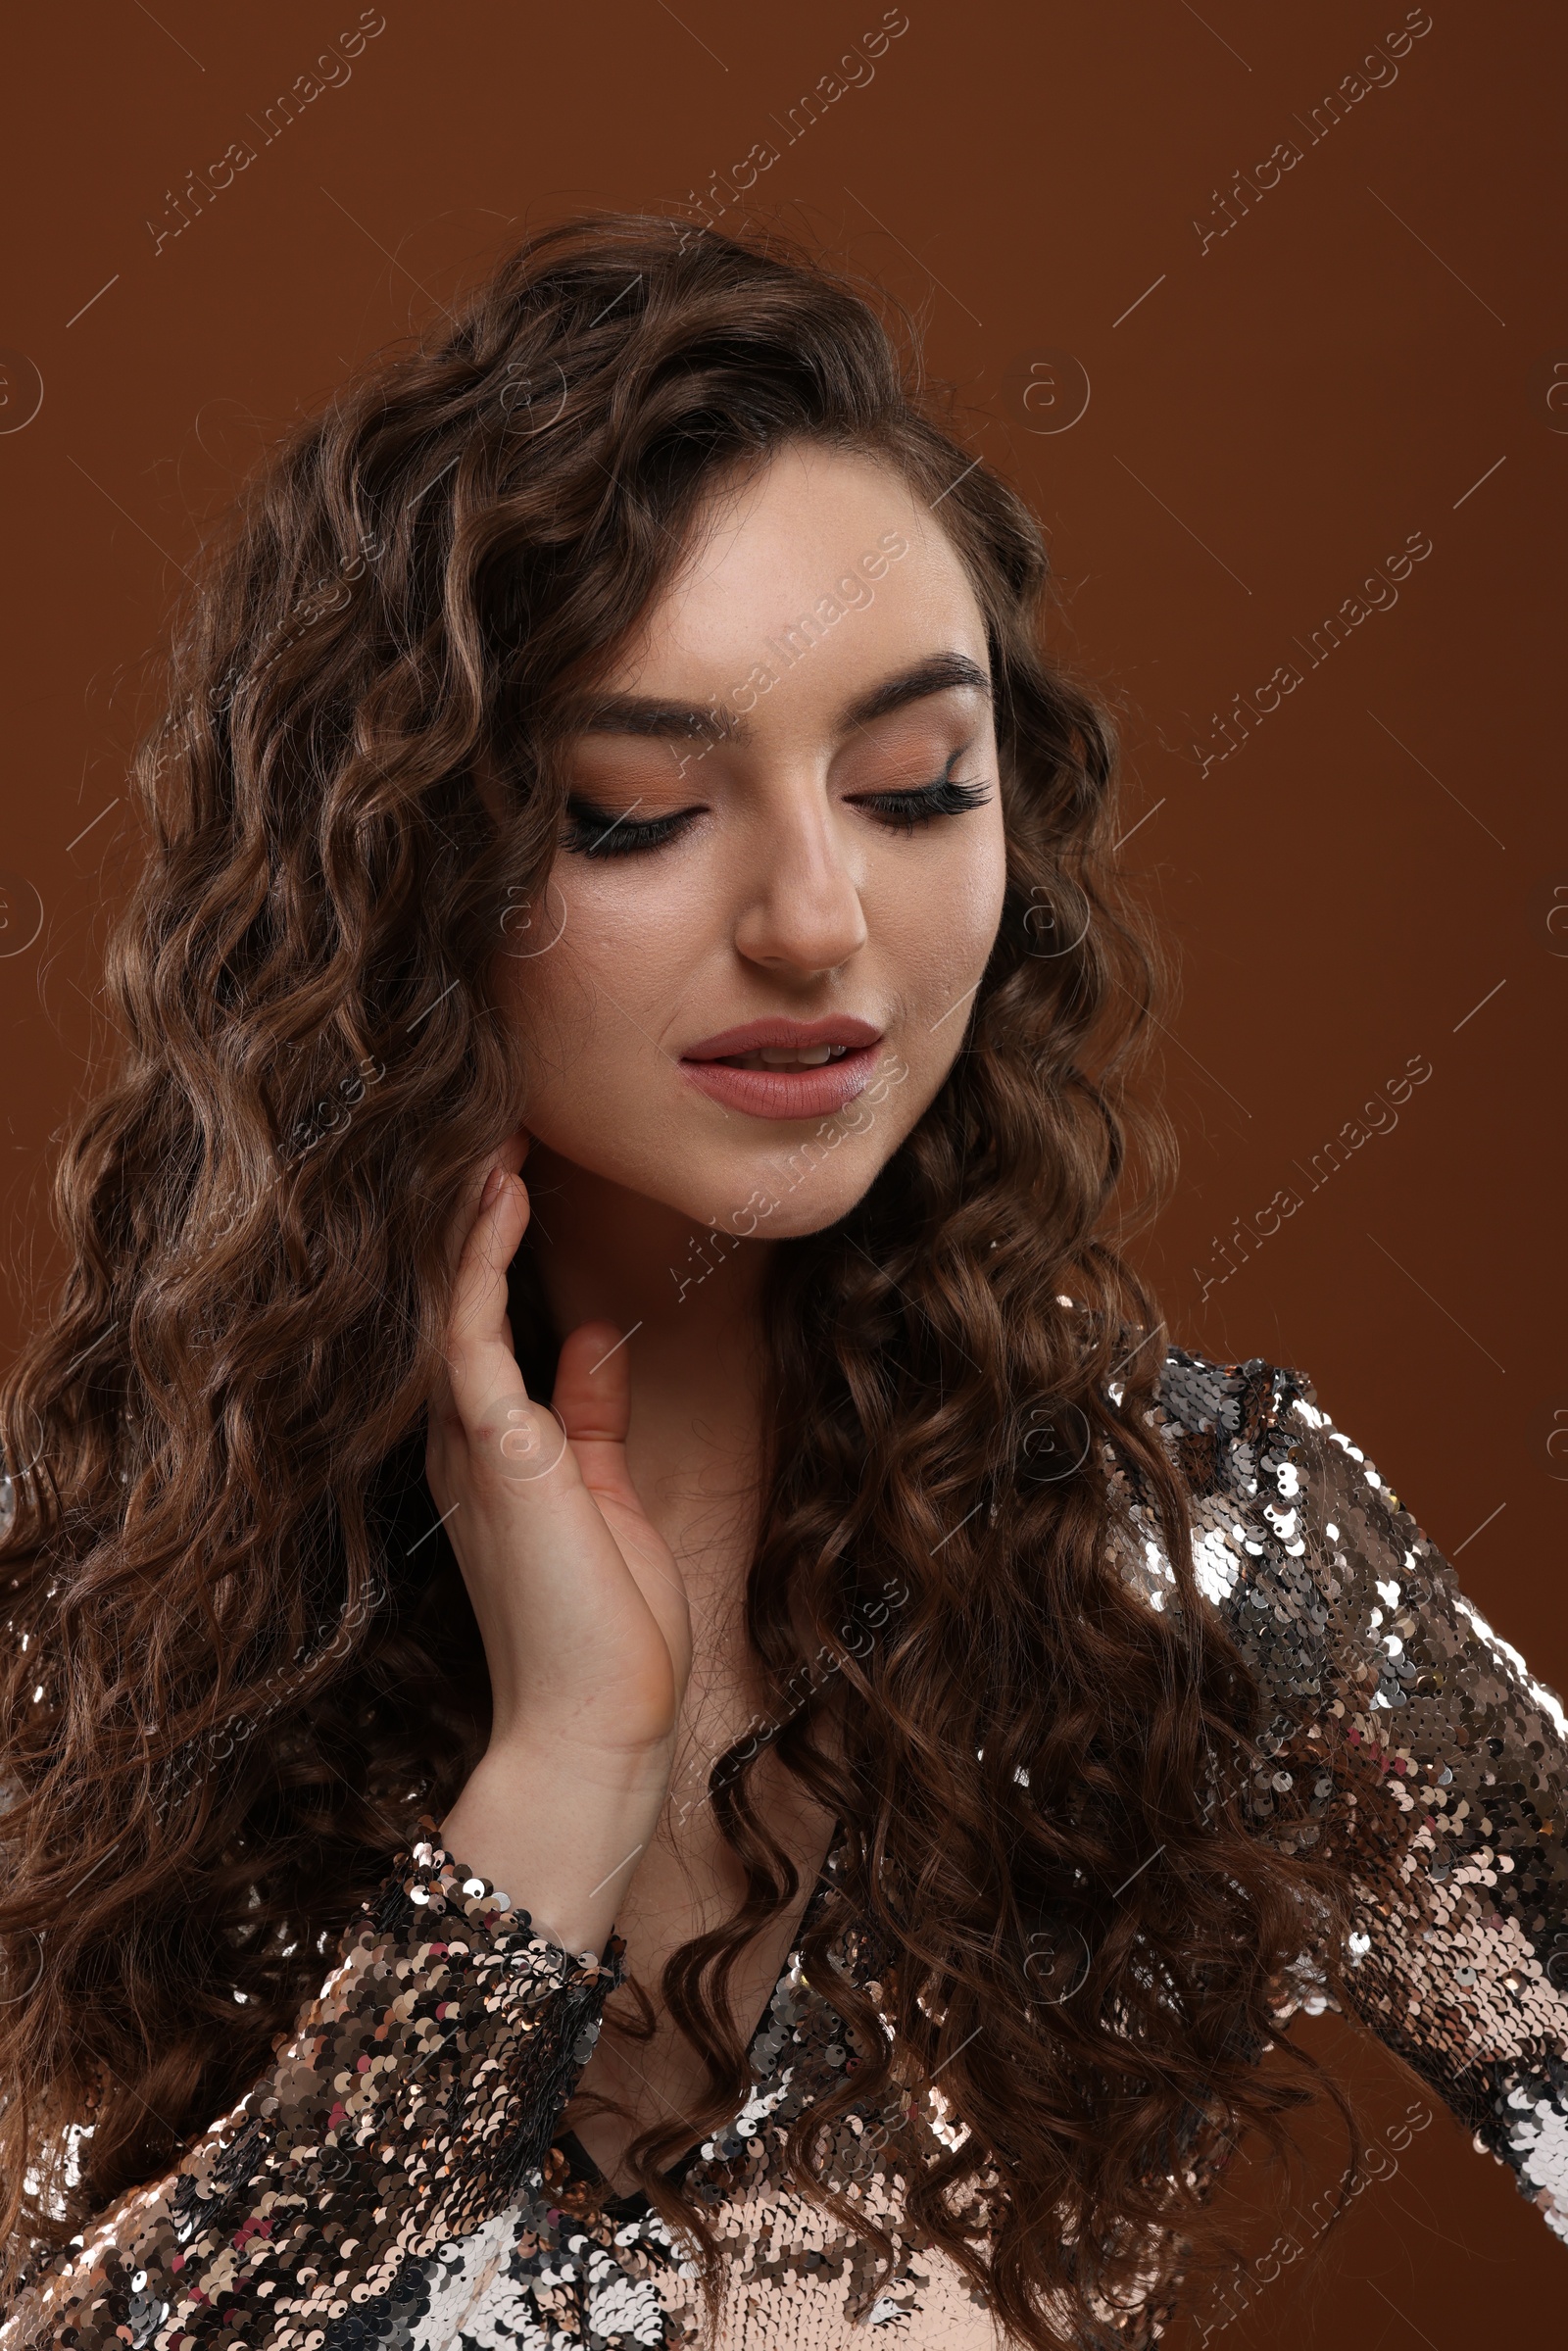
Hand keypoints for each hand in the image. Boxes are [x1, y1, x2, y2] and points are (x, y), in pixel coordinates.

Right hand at [425, 1131, 692, 1769]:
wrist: (599, 1725)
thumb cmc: (607, 1627)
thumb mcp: (603, 1492)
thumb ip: (591, 1410)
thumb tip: (596, 1335)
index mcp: (488, 1445)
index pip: (476, 1314)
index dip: (485, 1235)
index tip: (510, 1159)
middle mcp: (464, 1435)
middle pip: (449, 1293)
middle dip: (465, 1207)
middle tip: (489, 1119)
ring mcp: (472, 1442)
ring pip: (450, 1297)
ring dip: (467, 1211)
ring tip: (489, 1131)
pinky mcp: (497, 1451)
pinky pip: (476, 1333)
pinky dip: (483, 1261)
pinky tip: (501, 1197)